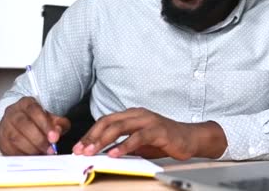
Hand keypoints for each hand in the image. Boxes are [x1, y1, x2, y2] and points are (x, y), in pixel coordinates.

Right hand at [0, 97, 70, 154]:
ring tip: (42, 154)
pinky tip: (32, 158)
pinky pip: (9, 149)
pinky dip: (22, 155)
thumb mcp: (51, 118)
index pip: (34, 110)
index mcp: (26, 103)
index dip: (45, 124)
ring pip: (15, 138)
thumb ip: (58, 124)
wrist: (19, 123)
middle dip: (38, 139)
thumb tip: (57, 133)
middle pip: (23, 124)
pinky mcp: (0, 140)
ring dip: (31, 149)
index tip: (54, 138)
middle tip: (50, 150)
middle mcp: (12, 113)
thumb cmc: (38, 121)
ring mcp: (4, 126)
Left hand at [72, 107, 226, 159]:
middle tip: (80, 150)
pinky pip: (137, 137)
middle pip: (108, 122)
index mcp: (132, 115)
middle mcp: (138, 114)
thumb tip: (100, 153)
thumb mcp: (139, 142)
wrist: (190, 138)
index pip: (105, 120)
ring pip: (119, 127)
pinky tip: (114, 154)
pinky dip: (124, 146)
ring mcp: (148, 120)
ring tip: (92, 152)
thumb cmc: (164, 140)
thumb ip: (122, 143)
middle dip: (92, 137)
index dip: (90, 133)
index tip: (78, 147)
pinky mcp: (158, 130)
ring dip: (103, 140)